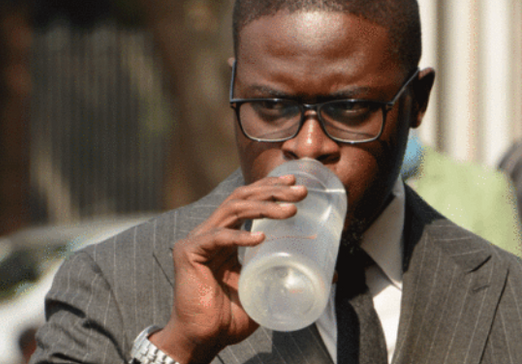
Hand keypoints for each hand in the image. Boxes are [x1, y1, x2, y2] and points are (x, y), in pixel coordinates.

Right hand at [150, 175, 307, 363]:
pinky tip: (260, 238)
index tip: (295, 182)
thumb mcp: (268, 290)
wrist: (204, 339)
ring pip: (233, 210)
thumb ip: (293, 277)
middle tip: (301, 192)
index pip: (247, 200)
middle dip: (272, 190)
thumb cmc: (232, 317)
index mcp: (226, 235)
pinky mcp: (188, 253)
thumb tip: (333, 274)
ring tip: (291, 210)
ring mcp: (198, 239)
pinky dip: (240, 236)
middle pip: (242, 198)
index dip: (269, 186)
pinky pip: (217, 238)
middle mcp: (210, 232)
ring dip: (264, 206)